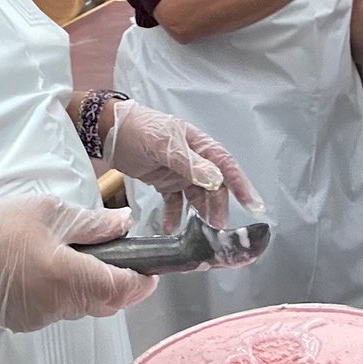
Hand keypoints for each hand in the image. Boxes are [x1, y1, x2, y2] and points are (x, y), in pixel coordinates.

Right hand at [0, 194, 156, 332]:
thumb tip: (126, 224)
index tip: (151, 270)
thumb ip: (94, 224)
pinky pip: (59, 310)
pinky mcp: (27, 322)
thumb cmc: (2, 227)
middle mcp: (60, 304)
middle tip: (120, 258)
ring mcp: (42, 318)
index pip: (122, 289)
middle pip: (106, 303)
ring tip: (79, 257)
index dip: (142, 282)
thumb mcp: (53, 212)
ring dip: (91, 288)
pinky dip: (66, 293)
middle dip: (119, 285)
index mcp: (70, 277)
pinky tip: (52, 270)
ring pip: (83, 307)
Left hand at [103, 100, 263, 234]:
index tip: (253, 206)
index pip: (226, 166)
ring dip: (200, 214)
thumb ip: (189, 162)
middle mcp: (194, 161)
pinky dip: (175, 215)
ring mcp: (180, 173)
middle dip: (217, 207)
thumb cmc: (140, 129)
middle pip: (213, 187)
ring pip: (197, 197)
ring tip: (198, 235)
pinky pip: (175, 202)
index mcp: (199, 146)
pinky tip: (172, 229)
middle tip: (216, 229)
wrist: (110, 130)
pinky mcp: (164, 182)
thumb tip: (216, 179)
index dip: (241, 185)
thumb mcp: (164, 143)